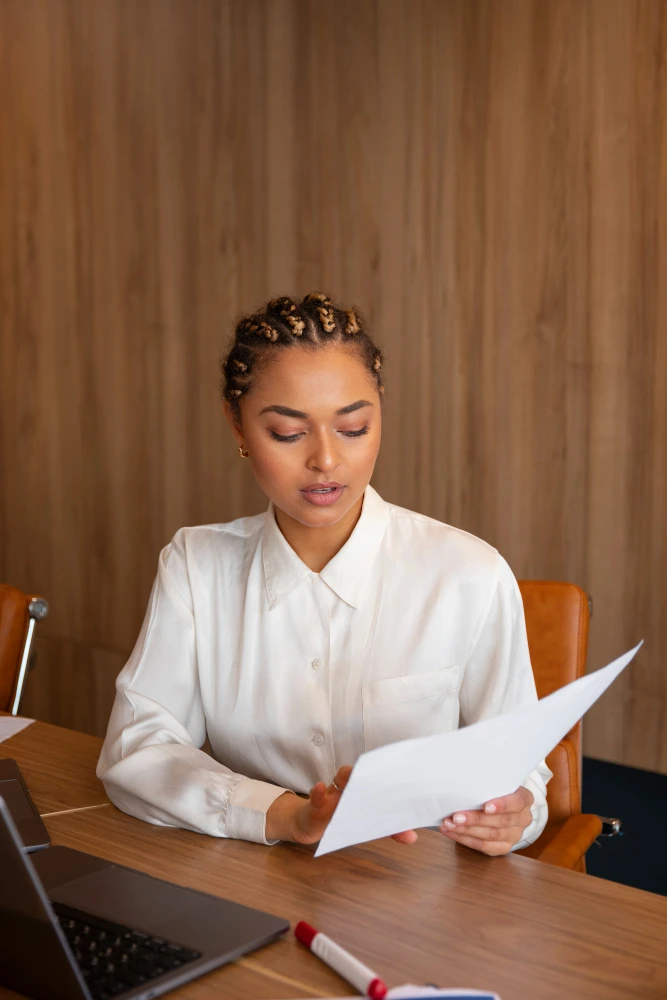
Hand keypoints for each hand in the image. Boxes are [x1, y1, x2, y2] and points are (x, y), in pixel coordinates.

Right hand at [265, 765, 417, 845]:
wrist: (310, 824)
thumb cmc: (343, 819)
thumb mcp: (367, 824)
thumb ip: (390, 830)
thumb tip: (412, 837)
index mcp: (366, 789)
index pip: (380, 778)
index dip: (390, 775)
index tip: (402, 774)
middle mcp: (351, 787)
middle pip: (364, 772)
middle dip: (372, 772)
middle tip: (381, 776)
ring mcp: (334, 794)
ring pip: (341, 779)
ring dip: (346, 777)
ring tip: (349, 780)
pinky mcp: (316, 805)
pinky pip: (316, 797)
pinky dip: (318, 793)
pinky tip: (319, 789)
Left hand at [439, 786, 533, 855]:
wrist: (504, 807)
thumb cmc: (496, 791)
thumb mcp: (497, 784)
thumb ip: (488, 785)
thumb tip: (463, 783)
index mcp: (524, 799)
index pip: (517, 802)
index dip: (502, 805)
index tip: (485, 807)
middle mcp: (523, 819)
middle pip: (500, 821)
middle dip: (475, 819)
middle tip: (456, 817)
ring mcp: (514, 835)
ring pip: (490, 835)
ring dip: (466, 830)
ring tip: (448, 824)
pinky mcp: (503, 847)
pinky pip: (483, 846)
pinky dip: (464, 839)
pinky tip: (451, 832)